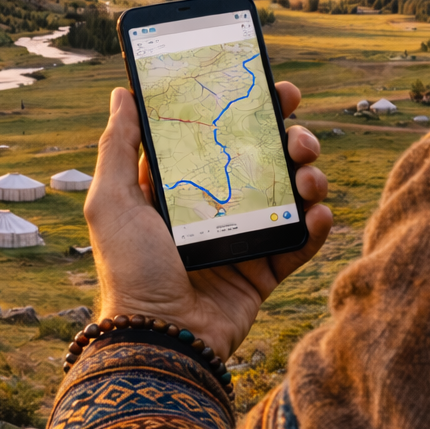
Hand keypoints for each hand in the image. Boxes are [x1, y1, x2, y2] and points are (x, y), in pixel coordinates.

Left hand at [82, 82, 332, 358]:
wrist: (160, 339)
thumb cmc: (129, 271)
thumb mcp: (111, 203)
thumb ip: (118, 147)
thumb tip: (123, 92)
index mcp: (180, 186)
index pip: (220, 135)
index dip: (249, 109)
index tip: (274, 89)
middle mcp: (216, 207)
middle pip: (264, 158)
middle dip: (290, 138)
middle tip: (299, 132)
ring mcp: (244, 239)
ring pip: (290, 194)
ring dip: (309, 177)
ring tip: (308, 179)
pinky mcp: (265, 272)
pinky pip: (302, 242)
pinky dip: (317, 226)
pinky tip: (318, 214)